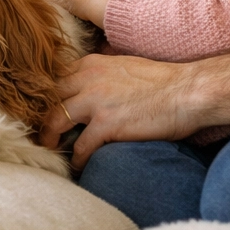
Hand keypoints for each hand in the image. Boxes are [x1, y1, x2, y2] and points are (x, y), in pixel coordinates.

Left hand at [40, 53, 203, 168]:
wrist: (189, 92)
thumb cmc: (163, 82)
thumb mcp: (124, 66)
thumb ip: (102, 74)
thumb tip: (90, 87)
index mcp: (92, 63)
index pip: (54, 78)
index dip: (45, 96)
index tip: (43, 111)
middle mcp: (88, 78)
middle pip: (48, 98)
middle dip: (40, 117)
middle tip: (41, 132)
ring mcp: (96, 101)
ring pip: (56, 120)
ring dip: (51, 138)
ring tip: (52, 150)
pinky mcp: (107, 124)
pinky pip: (81, 146)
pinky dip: (77, 159)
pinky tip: (79, 166)